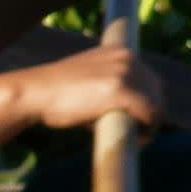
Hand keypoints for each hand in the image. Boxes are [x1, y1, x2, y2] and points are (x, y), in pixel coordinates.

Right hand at [13, 44, 163, 135]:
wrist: (34, 92)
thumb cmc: (56, 92)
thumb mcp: (87, 75)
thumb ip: (106, 81)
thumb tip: (125, 104)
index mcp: (120, 51)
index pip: (149, 78)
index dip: (148, 100)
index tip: (140, 118)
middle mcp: (127, 58)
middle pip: (156, 90)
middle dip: (152, 112)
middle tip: (140, 131)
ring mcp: (125, 73)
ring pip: (155, 103)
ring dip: (151, 123)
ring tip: (139, 138)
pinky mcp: (122, 91)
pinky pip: (149, 113)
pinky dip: (149, 129)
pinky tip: (139, 140)